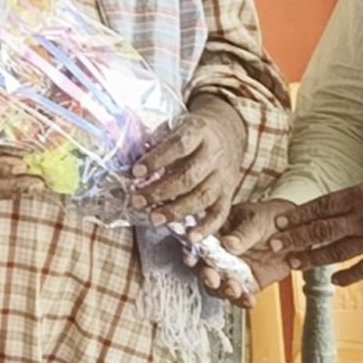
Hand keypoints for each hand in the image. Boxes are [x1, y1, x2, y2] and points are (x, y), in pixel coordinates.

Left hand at [131, 98, 248, 227]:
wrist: (227, 132)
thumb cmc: (192, 133)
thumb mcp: (176, 125)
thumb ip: (157, 142)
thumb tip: (134, 166)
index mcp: (199, 132)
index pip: (179, 145)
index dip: (157, 159)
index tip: (136, 171)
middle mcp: (214, 154)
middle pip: (189, 176)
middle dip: (161, 191)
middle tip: (138, 200)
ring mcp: (223, 175)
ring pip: (202, 196)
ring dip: (176, 211)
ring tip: (154, 218)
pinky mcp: (228, 192)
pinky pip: (220, 213)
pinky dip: (207, 228)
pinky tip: (191, 238)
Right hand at [198, 198, 296, 304]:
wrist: (294, 232)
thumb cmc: (270, 217)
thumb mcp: (257, 219)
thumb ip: (244, 233)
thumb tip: (229, 243)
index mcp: (216, 233)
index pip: (197, 244)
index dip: (191, 252)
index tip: (191, 259)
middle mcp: (220, 253)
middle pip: (204, 268)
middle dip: (206, 276)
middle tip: (212, 278)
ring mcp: (232, 270)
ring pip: (219, 286)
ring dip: (223, 290)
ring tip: (233, 289)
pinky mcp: (247, 282)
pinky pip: (241, 295)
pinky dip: (243, 300)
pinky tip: (248, 300)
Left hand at [268, 175, 362, 286]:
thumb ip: (357, 196)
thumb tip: (331, 206)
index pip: (322, 205)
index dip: (298, 215)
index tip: (280, 221)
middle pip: (322, 230)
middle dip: (295, 238)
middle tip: (274, 245)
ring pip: (337, 252)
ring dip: (312, 258)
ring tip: (293, 263)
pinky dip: (346, 276)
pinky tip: (332, 280)